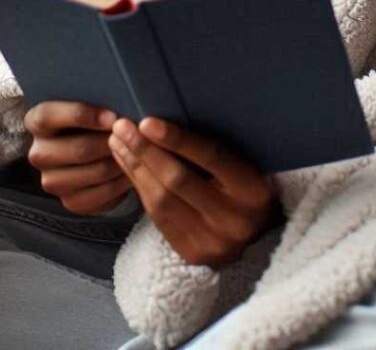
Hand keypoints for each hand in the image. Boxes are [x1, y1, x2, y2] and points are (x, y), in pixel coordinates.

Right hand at [24, 101, 132, 214]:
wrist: (86, 147)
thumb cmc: (91, 118)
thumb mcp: (87, 102)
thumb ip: (96, 100)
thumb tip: (118, 110)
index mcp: (37, 122)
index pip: (48, 117)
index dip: (82, 115)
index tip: (112, 117)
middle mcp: (39, 153)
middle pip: (79, 149)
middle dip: (111, 143)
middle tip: (133, 137)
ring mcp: (52, 181)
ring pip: (95, 173)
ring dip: (120, 163)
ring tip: (137, 152)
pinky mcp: (70, 201)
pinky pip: (101, 196)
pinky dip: (120, 184)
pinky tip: (131, 172)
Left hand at [108, 116, 278, 268]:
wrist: (258, 236)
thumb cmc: (246, 187)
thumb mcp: (244, 165)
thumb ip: (214, 150)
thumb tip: (167, 121)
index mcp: (253, 190)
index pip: (211, 158)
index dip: (177, 139)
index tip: (146, 121)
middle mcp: (234, 220)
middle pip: (178, 181)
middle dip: (145, 151)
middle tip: (122, 127)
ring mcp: (212, 242)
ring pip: (161, 201)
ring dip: (135, 168)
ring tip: (118, 143)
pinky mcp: (191, 254)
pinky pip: (157, 218)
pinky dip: (139, 189)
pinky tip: (128, 168)